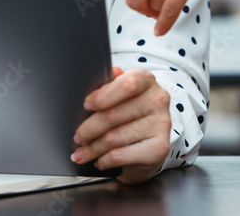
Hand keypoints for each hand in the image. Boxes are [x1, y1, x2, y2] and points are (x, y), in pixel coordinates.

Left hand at [71, 67, 170, 183]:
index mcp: (146, 80)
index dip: (103, 96)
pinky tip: (100, 160)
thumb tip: (90, 83)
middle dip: (89, 128)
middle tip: (78, 137)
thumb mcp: (119, 95)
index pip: (127, 84)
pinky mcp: (160, 148)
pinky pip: (122, 155)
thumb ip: (107, 86)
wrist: (150, 143)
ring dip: (93, 148)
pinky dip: (105, 160)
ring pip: (115, 137)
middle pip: (115, 114)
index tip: (86, 105)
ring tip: (82, 152)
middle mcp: (157, 100)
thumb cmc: (130, 114)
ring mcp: (161, 124)